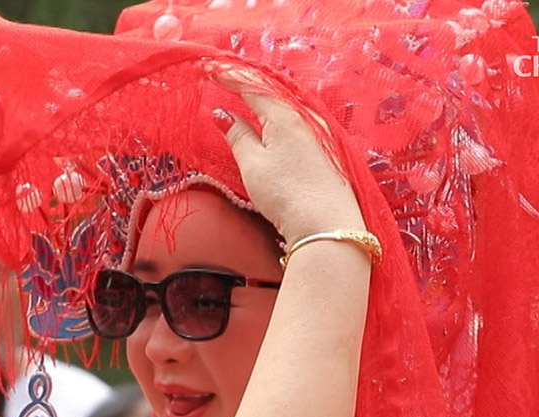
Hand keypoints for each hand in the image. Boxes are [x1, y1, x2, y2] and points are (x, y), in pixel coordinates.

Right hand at [212, 70, 365, 241]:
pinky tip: (274, 117)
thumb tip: (223, 114)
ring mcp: (318, 132)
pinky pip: (297, 118)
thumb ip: (237, 135)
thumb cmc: (288, 194)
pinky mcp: (325, 149)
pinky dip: (279, 112)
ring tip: (246, 91)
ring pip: (286, 104)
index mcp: (285, 115)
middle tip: (226, 75)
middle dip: (248, 82)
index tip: (212, 69)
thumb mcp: (253, 164)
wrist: (326, 225)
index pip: (253, 86)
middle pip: (272, 91)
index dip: (231, 76)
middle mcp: (305, 117)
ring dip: (265, 96)